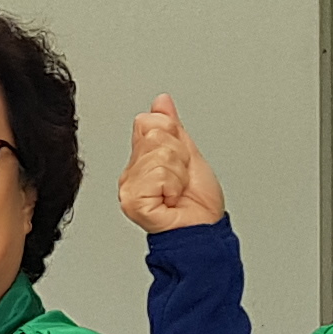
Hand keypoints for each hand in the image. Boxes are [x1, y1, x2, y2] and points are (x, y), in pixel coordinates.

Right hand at [118, 95, 227, 233]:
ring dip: (178, 174)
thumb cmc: (199, 204)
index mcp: (140, 160)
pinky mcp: (133, 201)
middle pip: (153, 136)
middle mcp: (130, 174)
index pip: (147, 122)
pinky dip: (173, 186)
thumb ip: (172, 127)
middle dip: (178, 156)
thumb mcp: (189, 154)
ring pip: (158, 155)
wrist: (204, 231)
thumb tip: (161, 102)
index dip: (173, 138)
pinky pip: (157, 174)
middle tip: (181, 180)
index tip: (180, 162)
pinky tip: (171, 200)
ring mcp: (129, 188)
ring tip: (178, 191)